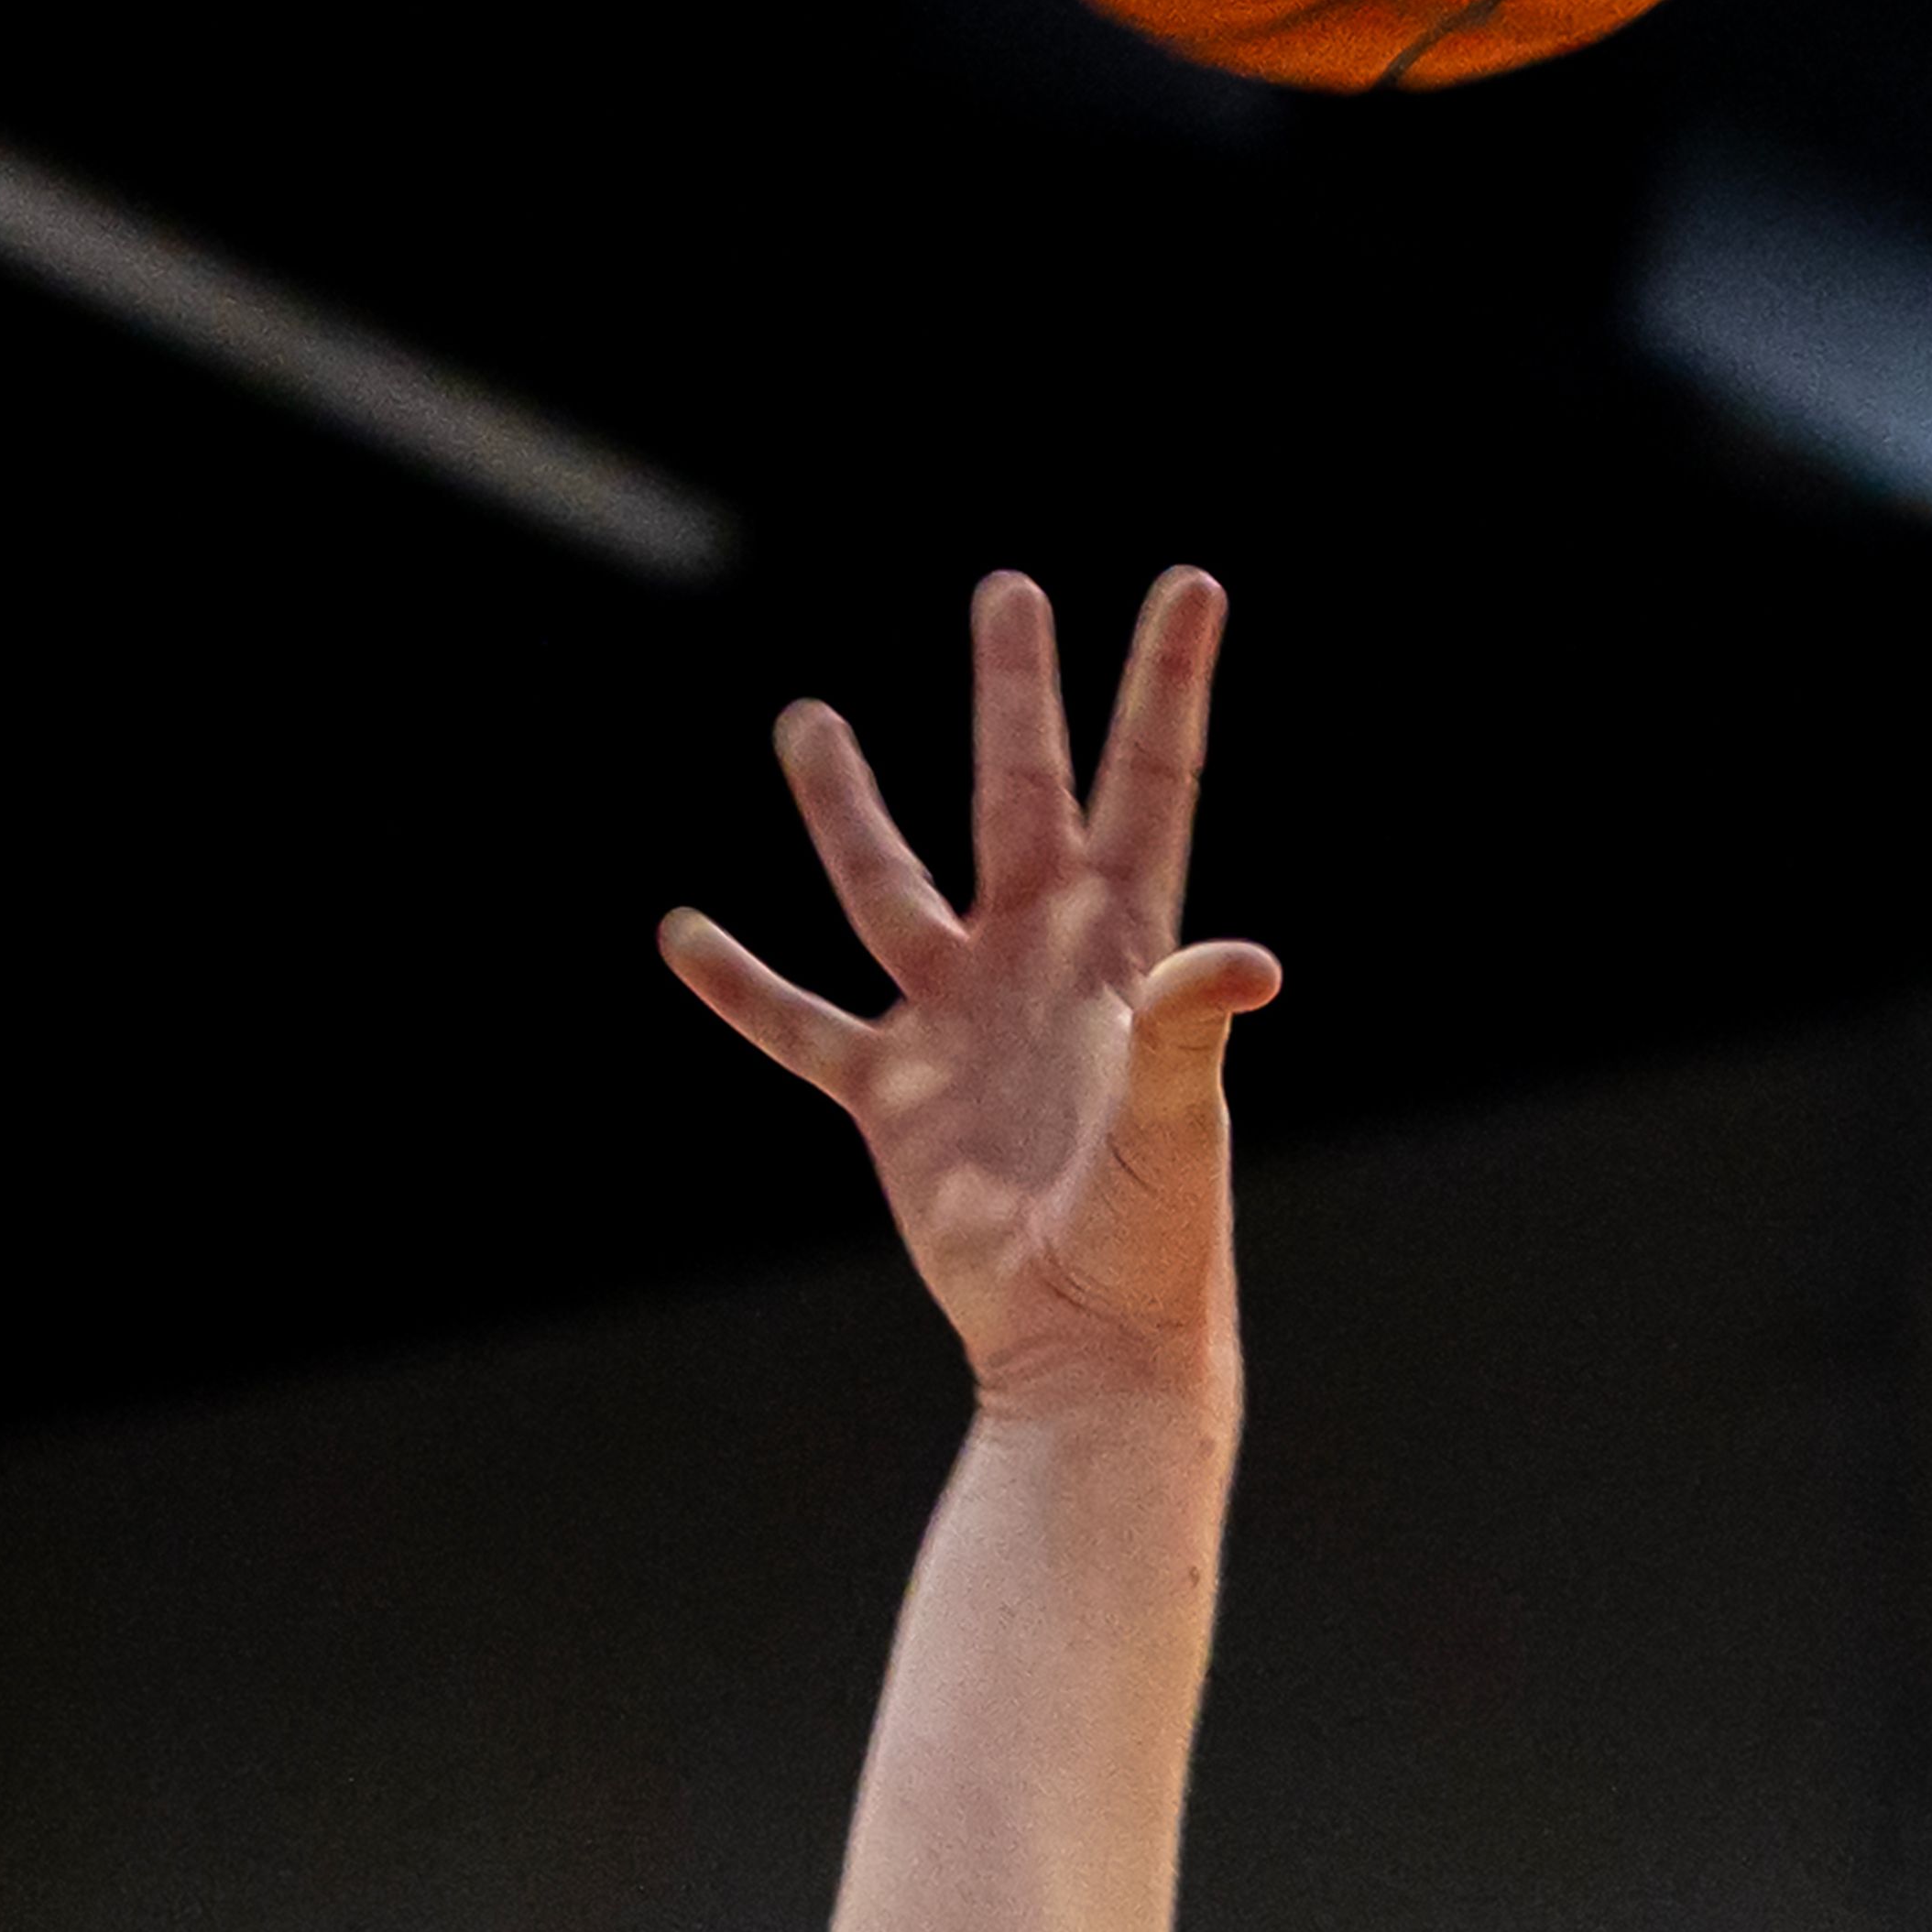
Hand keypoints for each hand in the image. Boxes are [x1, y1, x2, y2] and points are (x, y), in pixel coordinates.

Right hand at [660, 566, 1280, 1413]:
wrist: (1087, 1347)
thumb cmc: (1156, 1243)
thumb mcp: (1179, 1126)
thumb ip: (1190, 1031)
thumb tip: (1246, 958)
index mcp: (1123, 950)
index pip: (1150, 786)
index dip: (1167, 685)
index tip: (1193, 584)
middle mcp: (1036, 963)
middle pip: (1018, 794)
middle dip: (1014, 694)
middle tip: (1006, 590)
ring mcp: (958, 1022)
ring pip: (885, 885)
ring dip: (843, 806)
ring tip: (806, 719)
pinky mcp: (894, 1096)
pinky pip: (799, 1023)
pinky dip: (741, 985)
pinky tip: (684, 933)